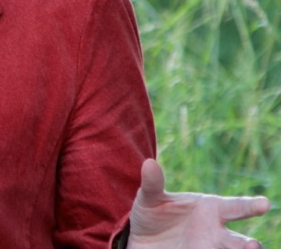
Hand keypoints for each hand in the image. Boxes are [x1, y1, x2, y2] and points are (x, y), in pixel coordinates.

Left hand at [129, 158, 269, 248]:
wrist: (140, 238)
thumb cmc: (152, 212)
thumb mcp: (149, 198)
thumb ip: (152, 184)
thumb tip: (149, 163)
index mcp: (210, 209)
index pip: (235, 206)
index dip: (251, 205)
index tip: (264, 204)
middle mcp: (216, 233)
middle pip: (239, 241)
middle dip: (248, 245)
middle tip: (253, 245)